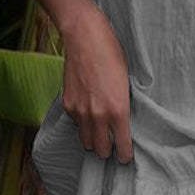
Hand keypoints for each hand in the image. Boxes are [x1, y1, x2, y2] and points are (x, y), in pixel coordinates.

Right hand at [60, 2, 133, 163]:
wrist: (85, 38)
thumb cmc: (112, 56)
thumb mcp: (126, 84)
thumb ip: (123, 108)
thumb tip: (122, 125)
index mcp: (118, 111)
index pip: (122, 147)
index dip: (125, 155)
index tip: (126, 157)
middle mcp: (98, 116)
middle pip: (101, 150)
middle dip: (108, 150)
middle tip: (112, 145)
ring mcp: (80, 111)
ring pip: (86, 141)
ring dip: (93, 139)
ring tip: (99, 132)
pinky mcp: (67, 104)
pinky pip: (75, 124)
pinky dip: (81, 122)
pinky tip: (87, 111)